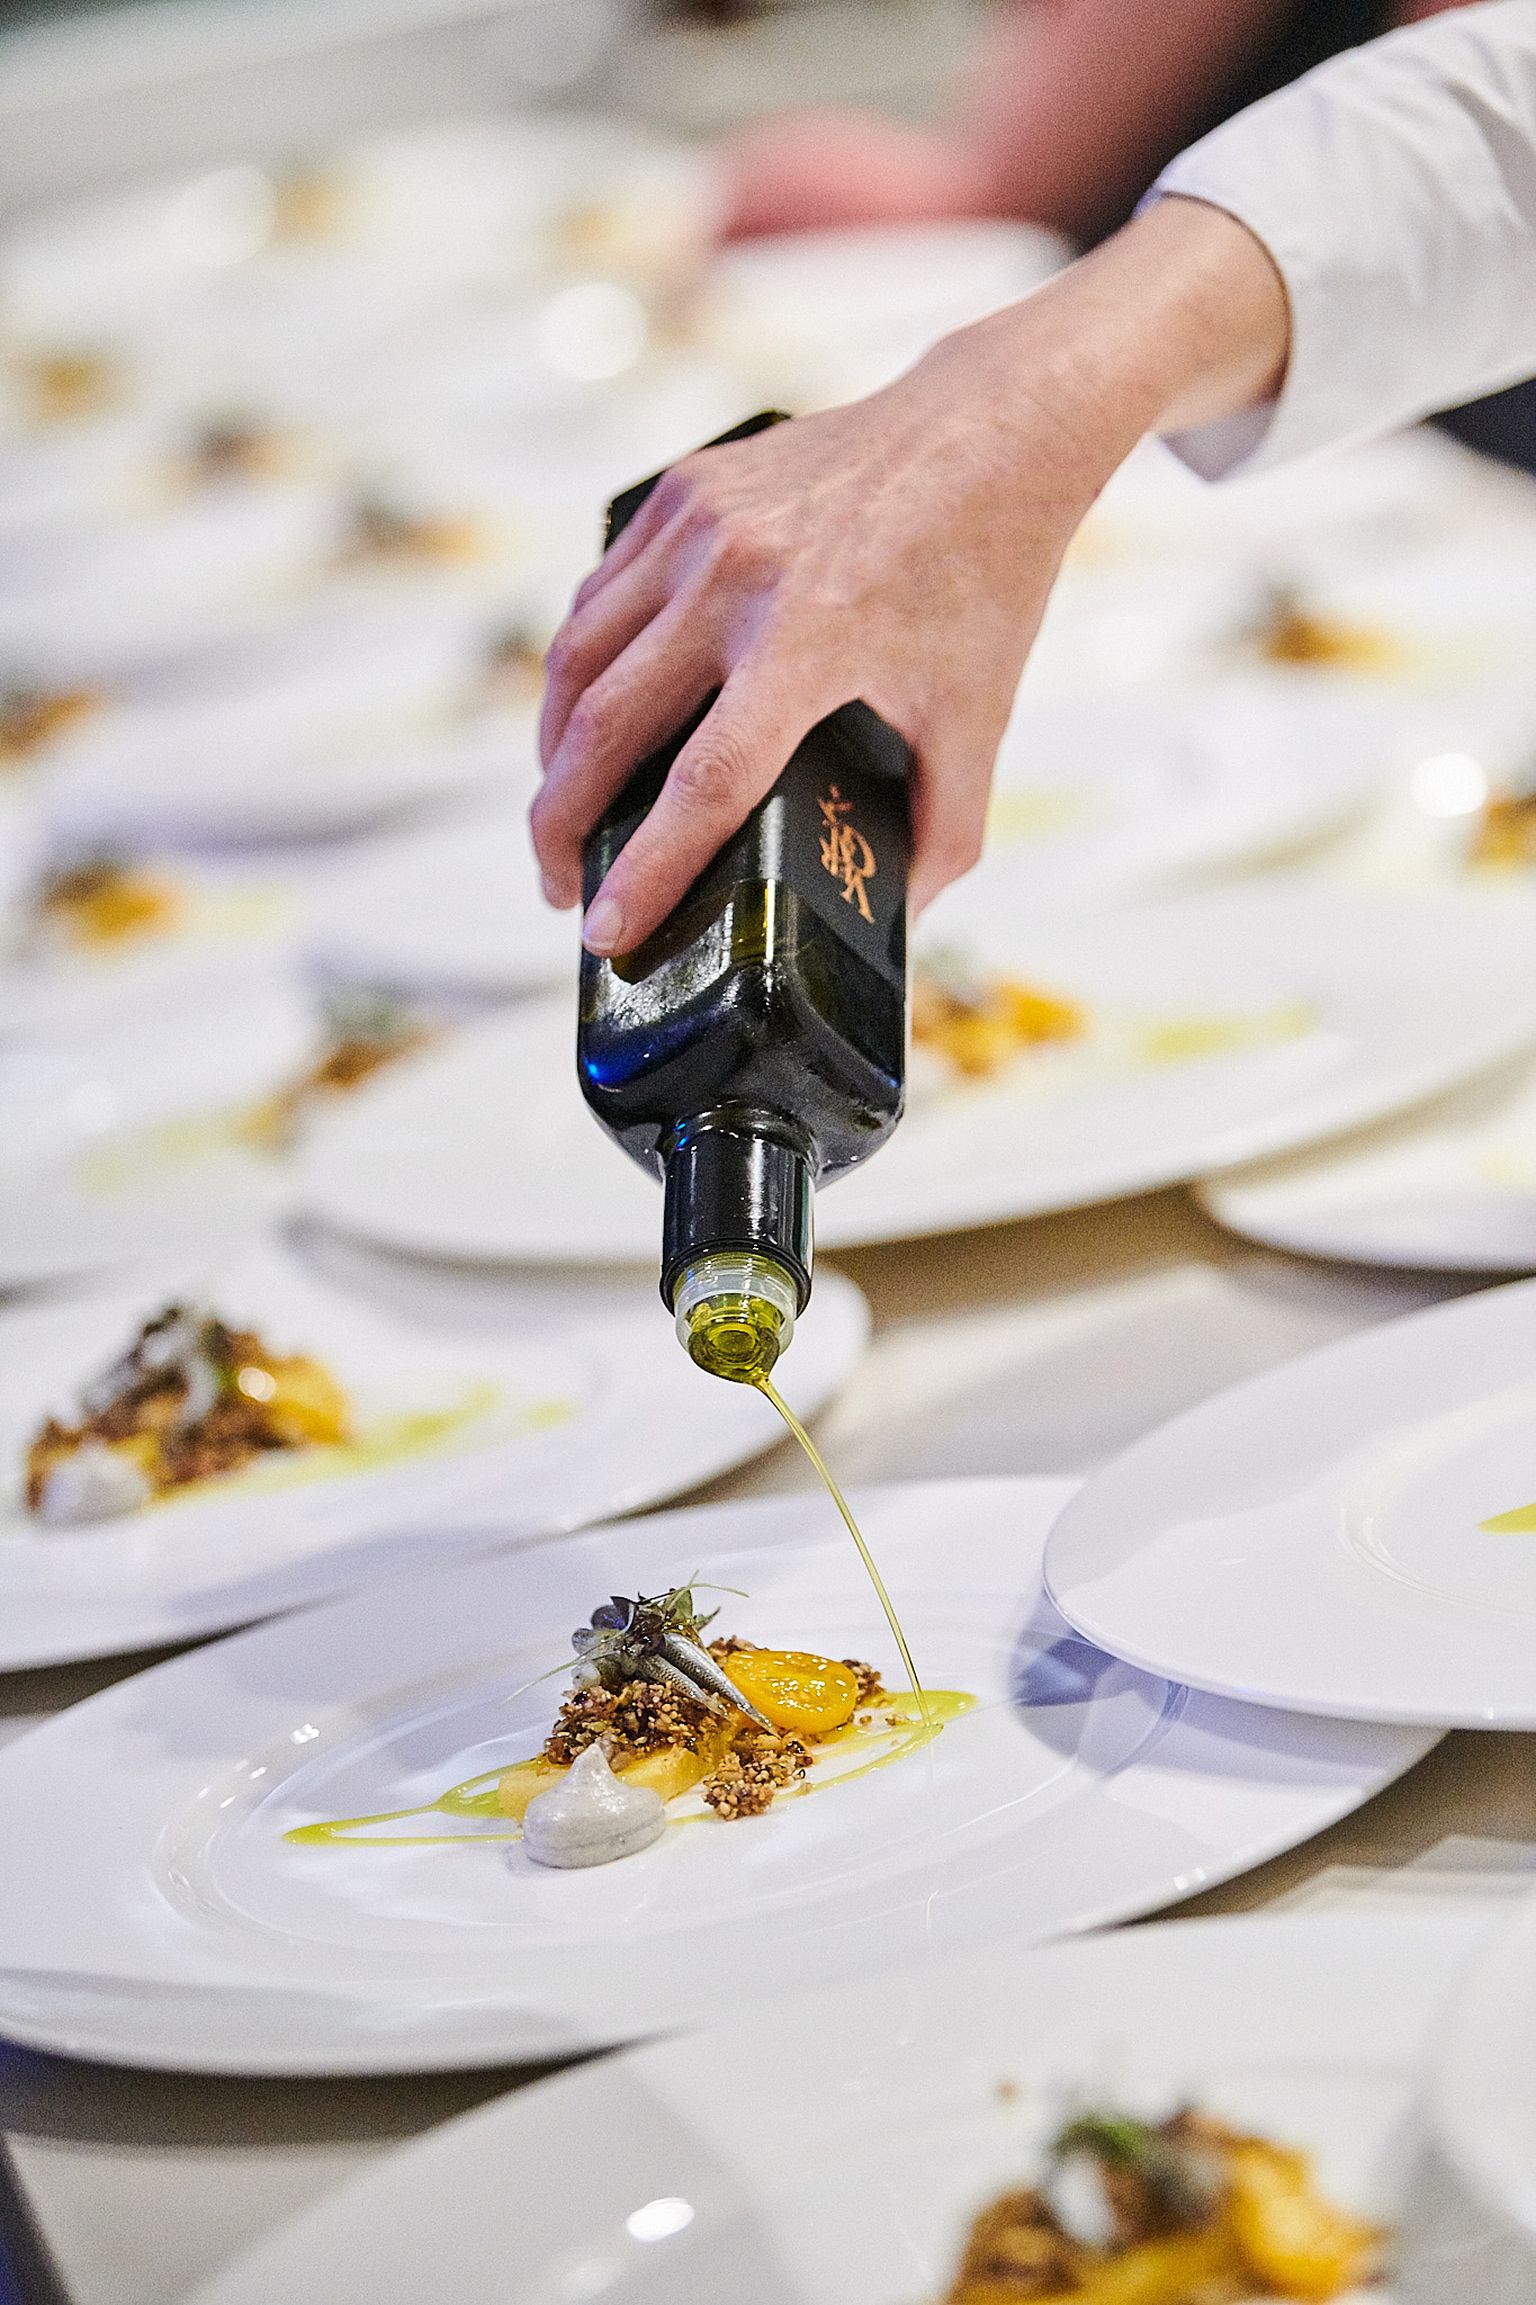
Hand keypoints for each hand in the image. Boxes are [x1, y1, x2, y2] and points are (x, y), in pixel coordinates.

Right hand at [533, 197, 1287, 955]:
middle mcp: (737, 580)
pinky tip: (586, 722)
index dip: (645, 871)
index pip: (703, 784)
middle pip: (607, 728)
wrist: (987, 429)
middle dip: (562, 825)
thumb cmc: (985, 580)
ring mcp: (698, 526)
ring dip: (553, 753)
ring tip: (562, 816)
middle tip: (559, 890)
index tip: (604, 935)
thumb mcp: (979, 714)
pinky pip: (597, 597)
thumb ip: (945, 828)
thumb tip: (900, 921)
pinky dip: (578, 671)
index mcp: (811, 643)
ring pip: (577, 658)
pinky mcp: (681, 490)